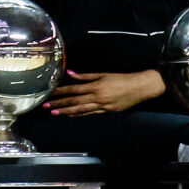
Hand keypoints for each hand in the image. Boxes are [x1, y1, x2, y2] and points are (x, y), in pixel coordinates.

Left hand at [49, 69, 166, 116]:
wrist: (141, 87)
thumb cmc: (122, 78)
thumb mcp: (104, 74)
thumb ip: (86, 76)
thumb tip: (70, 73)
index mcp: (96, 86)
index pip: (73, 89)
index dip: (60, 92)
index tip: (49, 94)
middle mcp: (97, 97)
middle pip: (74, 101)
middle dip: (59, 103)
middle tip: (46, 106)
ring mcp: (103, 106)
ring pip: (81, 109)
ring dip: (66, 111)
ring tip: (54, 113)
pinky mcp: (108, 111)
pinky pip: (91, 113)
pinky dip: (80, 114)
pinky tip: (71, 114)